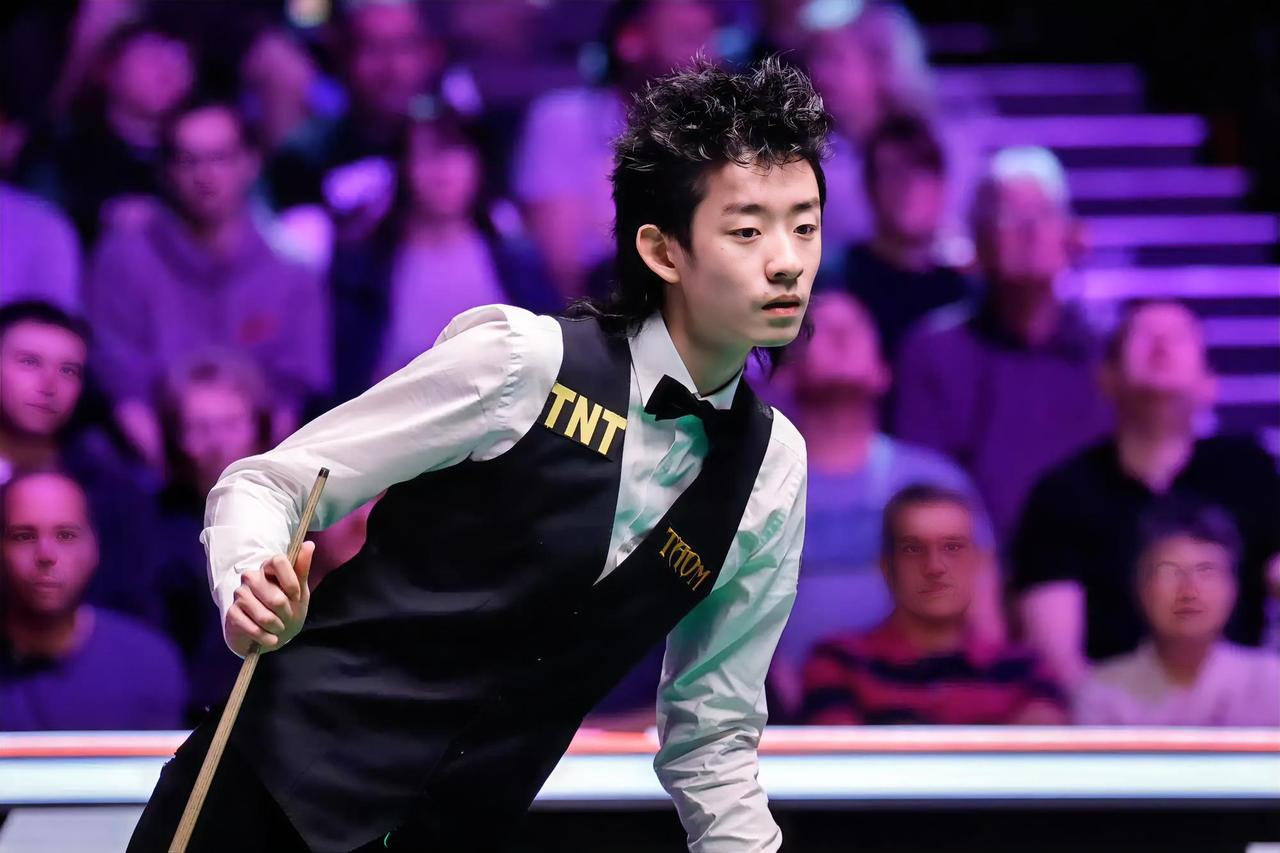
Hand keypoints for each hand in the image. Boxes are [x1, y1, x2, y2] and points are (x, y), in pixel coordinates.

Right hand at [225, 542, 314, 656]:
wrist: (272, 634)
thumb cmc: (288, 608)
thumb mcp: (299, 591)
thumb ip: (302, 569)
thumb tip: (309, 544)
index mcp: (268, 567)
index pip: (278, 561)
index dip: (291, 582)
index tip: (296, 595)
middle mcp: (251, 577)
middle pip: (274, 596)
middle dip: (286, 612)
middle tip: (288, 617)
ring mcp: (239, 594)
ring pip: (264, 615)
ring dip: (276, 627)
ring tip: (278, 628)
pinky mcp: (232, 613)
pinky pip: (252, 628)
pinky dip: (265, 637)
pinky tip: (270, 638)